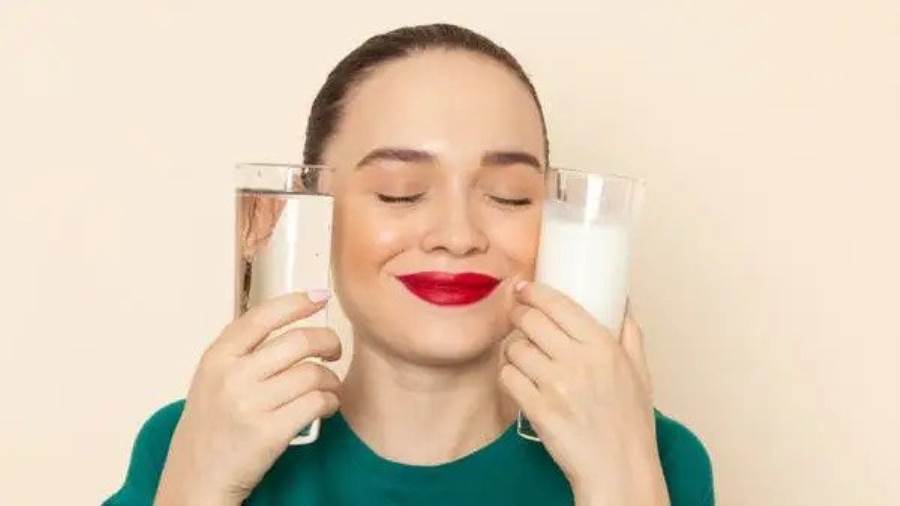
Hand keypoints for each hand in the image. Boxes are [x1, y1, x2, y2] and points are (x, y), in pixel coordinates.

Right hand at [155, 291, 341, 504]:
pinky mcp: (270, 432)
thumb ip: (242, 351)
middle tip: (333, 351)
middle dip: (327, 342)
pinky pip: (317, 403)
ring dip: (331, 379)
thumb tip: (290, 317)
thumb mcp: (212, 379)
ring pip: (313, 373)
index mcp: (217, 358)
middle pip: (299, 341)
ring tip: (328, 387)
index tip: (319, 297)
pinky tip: (325, 406)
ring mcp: (250, 405)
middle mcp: (232, 377)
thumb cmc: (211, 428)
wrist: (196, 479)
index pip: (263, 316)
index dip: (297, 303)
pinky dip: (330, 402)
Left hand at [499, 280, 668, 505]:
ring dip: (512, 347)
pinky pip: (508, 377)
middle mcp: (578, 361)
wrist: (618, 469)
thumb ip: (629, 334)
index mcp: (603, 347)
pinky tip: (517, 377)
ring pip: (514, 347)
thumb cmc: (629, 424)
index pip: (558, 304)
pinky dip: (507, 374)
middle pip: (530, 320)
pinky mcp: (537, 409)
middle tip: (517, 317)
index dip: (534, 292)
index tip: (524, 288)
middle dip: (518, 315)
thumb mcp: (640, 372)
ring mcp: (556, 386)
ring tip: (519, 353)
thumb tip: (622, 302)